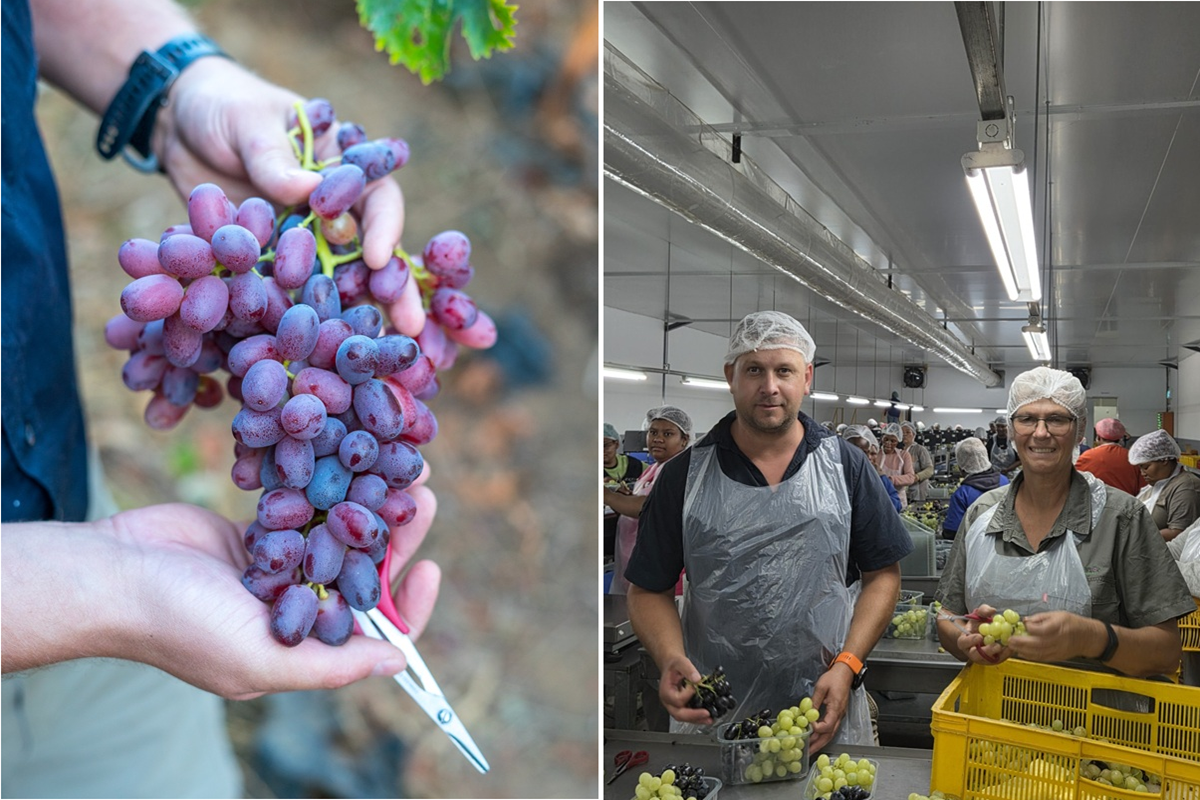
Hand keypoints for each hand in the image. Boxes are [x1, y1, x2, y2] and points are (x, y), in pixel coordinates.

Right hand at [107, 486, 438, 699]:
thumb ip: (331, 664)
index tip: (429, 569)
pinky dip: (331, 487)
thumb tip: (398, 663)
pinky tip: (354, 457)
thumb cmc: (182, 625)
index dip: (408, 604)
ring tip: (403, 466)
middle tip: (422, 492)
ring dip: (371, 503)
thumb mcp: (260, 659)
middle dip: (398, 535)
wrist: (113, 573)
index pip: (375, 631)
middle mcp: (297, 607)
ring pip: (341, 533)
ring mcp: (279, 566)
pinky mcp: (260, 530)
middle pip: (364, 571)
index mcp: (304, 645)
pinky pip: (307, 507)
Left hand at [153, 58, 423, 336]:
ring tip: (376, 349)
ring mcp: (304, 238)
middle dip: (391, 288)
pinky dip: (301, 318)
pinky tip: (318, 351)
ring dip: (356, 314)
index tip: (380, 259)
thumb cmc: (222, 108)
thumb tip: (307, 189)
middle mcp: (333, 208)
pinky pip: (289, 292)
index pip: (378, 197)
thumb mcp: (247, 123)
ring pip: (338, 280)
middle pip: (371, 250)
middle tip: (408, 327)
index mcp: (341, 165)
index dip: (385, 228)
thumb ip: (273, 158)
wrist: (174, 125)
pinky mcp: (272, 261)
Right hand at [658, 655, 710, 725]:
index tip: (694, 686)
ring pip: (683, 717)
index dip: (688, 694)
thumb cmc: (674, 665)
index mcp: (665, 691)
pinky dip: (696, 717)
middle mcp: (668, 702)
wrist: (671, 666)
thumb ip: (688, 670)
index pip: (677, 699)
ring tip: (709, 719)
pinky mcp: (680, 706)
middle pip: (678, 714)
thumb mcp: (681, 662)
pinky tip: (706, 716)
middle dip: (693, 715)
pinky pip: (687, 715)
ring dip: (696, 719)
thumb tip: (697, 679)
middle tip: (706, 713)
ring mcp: (673, 706)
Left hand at [808, 666, 850, 753]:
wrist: (845, 672)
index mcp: (836, 708)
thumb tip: (806, 713)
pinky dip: (823, 735)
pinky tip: (816, 737)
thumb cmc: (834, 678)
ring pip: (831, 733)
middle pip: (829, 735)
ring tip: (810, 749)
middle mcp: (839, 715)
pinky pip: (831, 728)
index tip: (807, 726)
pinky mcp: (837, 714)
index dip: (816, 728)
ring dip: (820, 742)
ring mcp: (839, 716)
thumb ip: (814, 701)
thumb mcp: (821, 687)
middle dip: (818, 745)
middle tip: (807, 752)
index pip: (827, 725)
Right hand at [958, 603, 1009, 664]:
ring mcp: (983, 657)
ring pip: (989, 659)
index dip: (970, 641)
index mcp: (965, 641)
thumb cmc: (978, 623)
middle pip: (976, 655)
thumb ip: (983, 611)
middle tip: (997, 646)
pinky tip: (1012, 647)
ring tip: (1008, 646)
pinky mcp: (993, 659)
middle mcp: (972, 651)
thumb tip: (992, 610)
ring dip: (999, 654)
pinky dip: (1006, 654)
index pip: (964, 643)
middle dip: (987, 651)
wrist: (983, 631)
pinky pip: (999, 658)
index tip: (979, 636)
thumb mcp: (979, 614)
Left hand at [1007, 610, 1097, 663]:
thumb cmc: (1073, 623)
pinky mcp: (1058, 657)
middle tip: (1010, 640)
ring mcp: (1059, 650)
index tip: (1023, 624)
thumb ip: (1040, 617)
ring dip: (1023, 651)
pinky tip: (1022, 653)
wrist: (1088, 637)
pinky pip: (1042, 658)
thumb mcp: (1057, 614)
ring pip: (1039, 653)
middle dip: (1021, 642)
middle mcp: (1059, 640)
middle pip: (1038, 643)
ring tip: (1012, 646)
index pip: (1043, 629)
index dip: (1031, 628)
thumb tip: (1025, 621)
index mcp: (1060, 626)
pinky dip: (1030, 656)